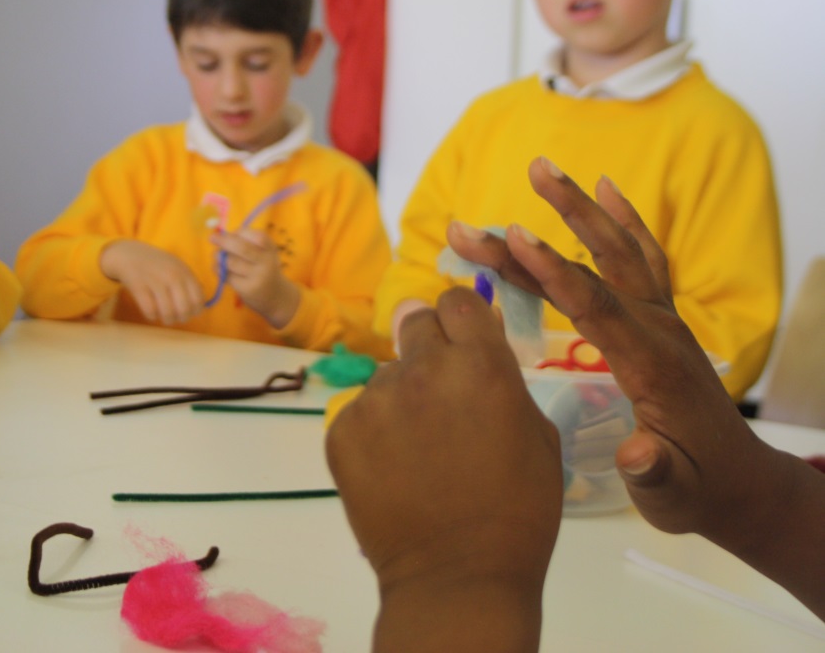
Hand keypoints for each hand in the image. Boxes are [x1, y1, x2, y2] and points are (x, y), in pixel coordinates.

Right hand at [99, 240, 203, 324]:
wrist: (129, 254)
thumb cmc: (156, 264)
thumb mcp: (177, 267)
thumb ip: (190, 283)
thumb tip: (201, 304)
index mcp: (184, 271)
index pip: (198, 299)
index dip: (196, 311)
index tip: (189, 312)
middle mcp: (172, 276)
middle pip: (184, 309)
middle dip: (181, 318)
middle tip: (176, 316)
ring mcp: (155, 281)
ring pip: (168, 313)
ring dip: (167, 319)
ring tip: (163, 315)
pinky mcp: (139, 287)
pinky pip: (150, 311)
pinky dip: (152, 315)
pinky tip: (151, 310)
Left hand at [210, 228, 299, 327]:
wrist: (276, 297)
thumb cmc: (264, 268)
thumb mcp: (263, 252)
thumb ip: (247, 242)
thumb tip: (222, 236)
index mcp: (271, 249)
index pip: (258, 236)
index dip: (241, 232)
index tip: (232, 232)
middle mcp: (267, 262)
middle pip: (242, 248)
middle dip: (224, 241)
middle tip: (212, 238)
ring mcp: (257, 277)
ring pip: (232, 262)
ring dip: (219, 257)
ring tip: (216, 256)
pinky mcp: (247, 289)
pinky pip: (228, 275)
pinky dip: (219, 269)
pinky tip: (219, 268)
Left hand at [326, 288, 559, 651]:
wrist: (456, 575)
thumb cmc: (517, 510)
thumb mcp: (537, 434)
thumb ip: (504, 379)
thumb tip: (480, 344)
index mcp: (480, 364)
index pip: (457, 301)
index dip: (462, 317)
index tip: (463, 336)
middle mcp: (422, 369)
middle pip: (416, 323)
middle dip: (430, 347)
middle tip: (441, 392)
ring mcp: (375, 399)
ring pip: (388, 375)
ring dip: (403, 397)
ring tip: (419, 450)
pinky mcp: (341, 429)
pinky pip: (360, 413)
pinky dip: (375, 432)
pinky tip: (394, 470)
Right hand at [443, 158, 791, 555]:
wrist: (740, 486)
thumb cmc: (695, 492)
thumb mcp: (672, 496)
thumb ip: (653, 473)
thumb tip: (635, 453)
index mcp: (651, 365)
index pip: (594, 306)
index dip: (551, 271)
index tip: (512, 236)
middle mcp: (659, 329)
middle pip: (601, 263)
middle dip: (557, 219)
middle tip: (516, 178)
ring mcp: (663, 320)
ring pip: (619, 251)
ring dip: (581, 207)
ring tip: (542, 168)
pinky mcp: (661, 319)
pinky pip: (642, 257)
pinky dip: (623, 220)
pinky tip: (605, 189)